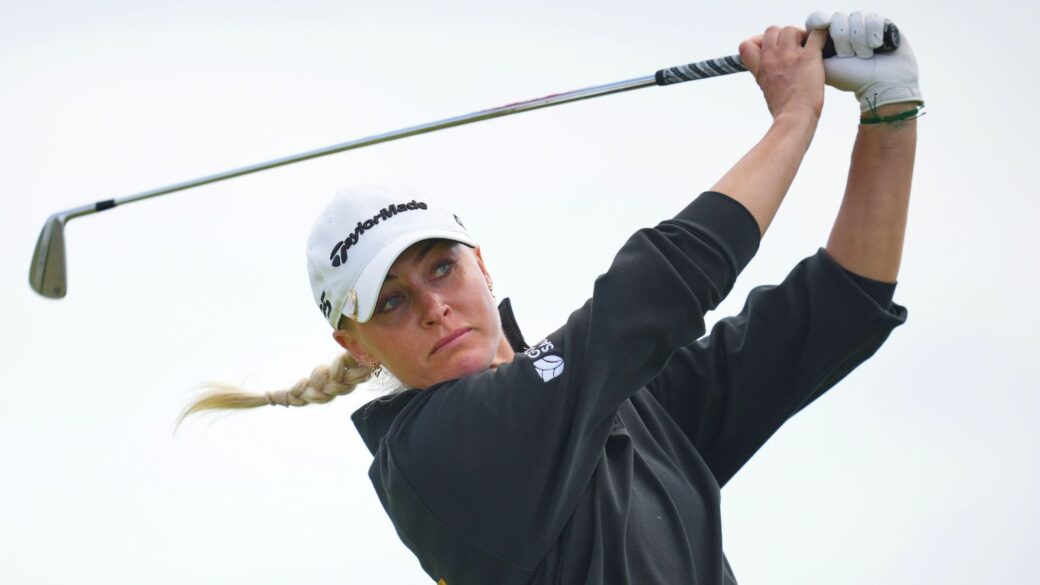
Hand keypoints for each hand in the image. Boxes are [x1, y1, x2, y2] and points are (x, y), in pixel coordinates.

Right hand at [739, 25, 826, 120]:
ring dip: (800, 35)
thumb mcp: (766, 90)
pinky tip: (824, 42)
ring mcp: (790, 56)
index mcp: (760, 68)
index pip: (746, 45)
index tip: (769, 49)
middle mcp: (772, 58)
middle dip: (782, 35)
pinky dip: (822, 35)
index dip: (759, 42)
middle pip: (771, 30)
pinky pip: (816, 34)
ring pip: (791, 29)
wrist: (795, 118)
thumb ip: (768, 75)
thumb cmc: (783, 111)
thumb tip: (775, 73)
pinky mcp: (809, 57)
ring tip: (807, 47)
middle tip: (792, 47)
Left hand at [806, 11, 923, 112]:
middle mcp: (846, 30)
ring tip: (864, 55)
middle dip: (842, 38)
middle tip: (847, 55)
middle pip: (838, 19)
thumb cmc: (851, 79)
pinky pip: (873, 19)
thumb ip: (812, 49)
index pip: (818, 20)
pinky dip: (873, 34)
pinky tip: (876, 47)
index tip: (821, 25)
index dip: (818, 21)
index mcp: (829, 39)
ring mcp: (864, 27)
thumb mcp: (824, 66)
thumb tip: (806, 33)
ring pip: (855, 18)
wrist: (881, 86)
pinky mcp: (882, 25)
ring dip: (859, 39)